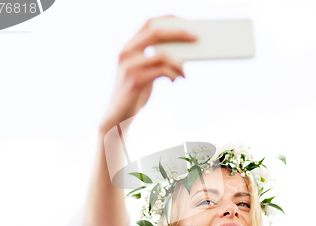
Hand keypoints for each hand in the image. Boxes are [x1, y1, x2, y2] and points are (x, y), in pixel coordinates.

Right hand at [100, 15, 196, 131]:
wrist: (118, 116)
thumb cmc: (136, 92)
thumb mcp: (145, 71)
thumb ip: (157, 60)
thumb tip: (183, 52)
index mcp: (128, 46)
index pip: (149, 23)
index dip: (167, 19)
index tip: (186, 21)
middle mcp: (126, 52)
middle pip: (156, 33)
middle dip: (179, 33)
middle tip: (196, 38)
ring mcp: (129, 66)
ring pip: (162, 54)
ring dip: (179, 63)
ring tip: (184, 73)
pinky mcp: (135, 80)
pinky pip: (162, 71)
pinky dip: (174, 75)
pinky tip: (176, 80)